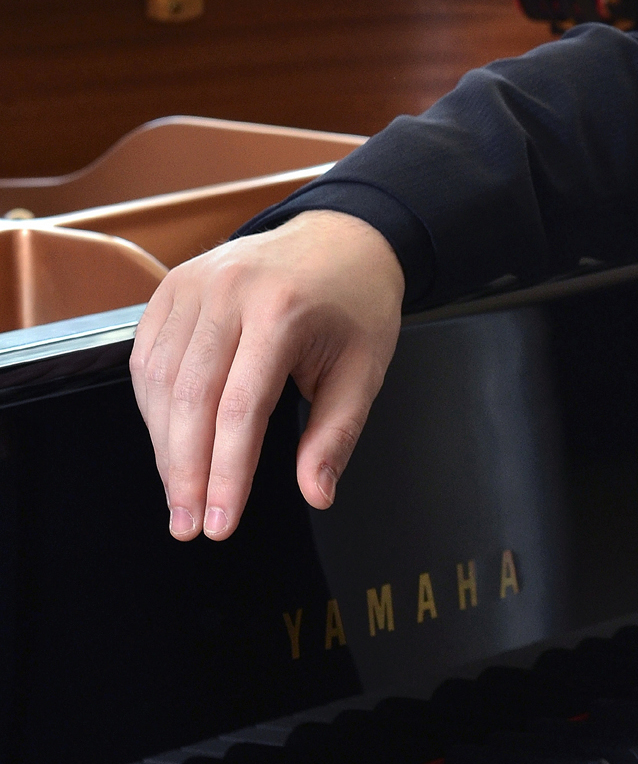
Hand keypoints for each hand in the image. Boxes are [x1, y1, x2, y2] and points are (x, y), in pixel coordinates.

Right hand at [130, 211, 404, 541]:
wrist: (343, 239)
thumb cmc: (356, 305)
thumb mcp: (364, 371)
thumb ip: (336, 436)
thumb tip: (316, 494)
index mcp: (282, 310)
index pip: (240, 410)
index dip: (226, 474)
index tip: (221, 523)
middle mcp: (229, 290)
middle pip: (189, 399)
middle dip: (185, 472)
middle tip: (189, 524)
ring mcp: (194, 282)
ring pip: (158, 380)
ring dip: (164, 445)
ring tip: (180, 493)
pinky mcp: (172, 285)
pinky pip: (147, 355)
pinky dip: (152, 406)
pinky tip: (169, 441)